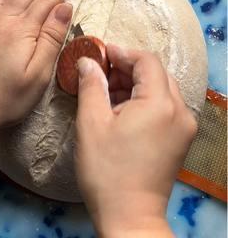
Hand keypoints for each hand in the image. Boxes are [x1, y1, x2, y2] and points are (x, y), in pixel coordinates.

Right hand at [75, 44, 196, 236]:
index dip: (122, 53)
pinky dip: (144, 101)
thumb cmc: (107, 171)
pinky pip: (164, 107)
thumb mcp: (91, 123)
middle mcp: (180, 111)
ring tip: (108, 93)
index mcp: (160, 104)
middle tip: (101, 73)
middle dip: (127, 68)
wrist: (130, 216)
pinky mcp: (180, 138)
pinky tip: (122, 110)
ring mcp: (183, 126)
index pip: (146, 61)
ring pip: (160, 89)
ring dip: (135, 85)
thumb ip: (91, 85)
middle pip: (156, 73)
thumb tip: (87, 62)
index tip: (101, 54)